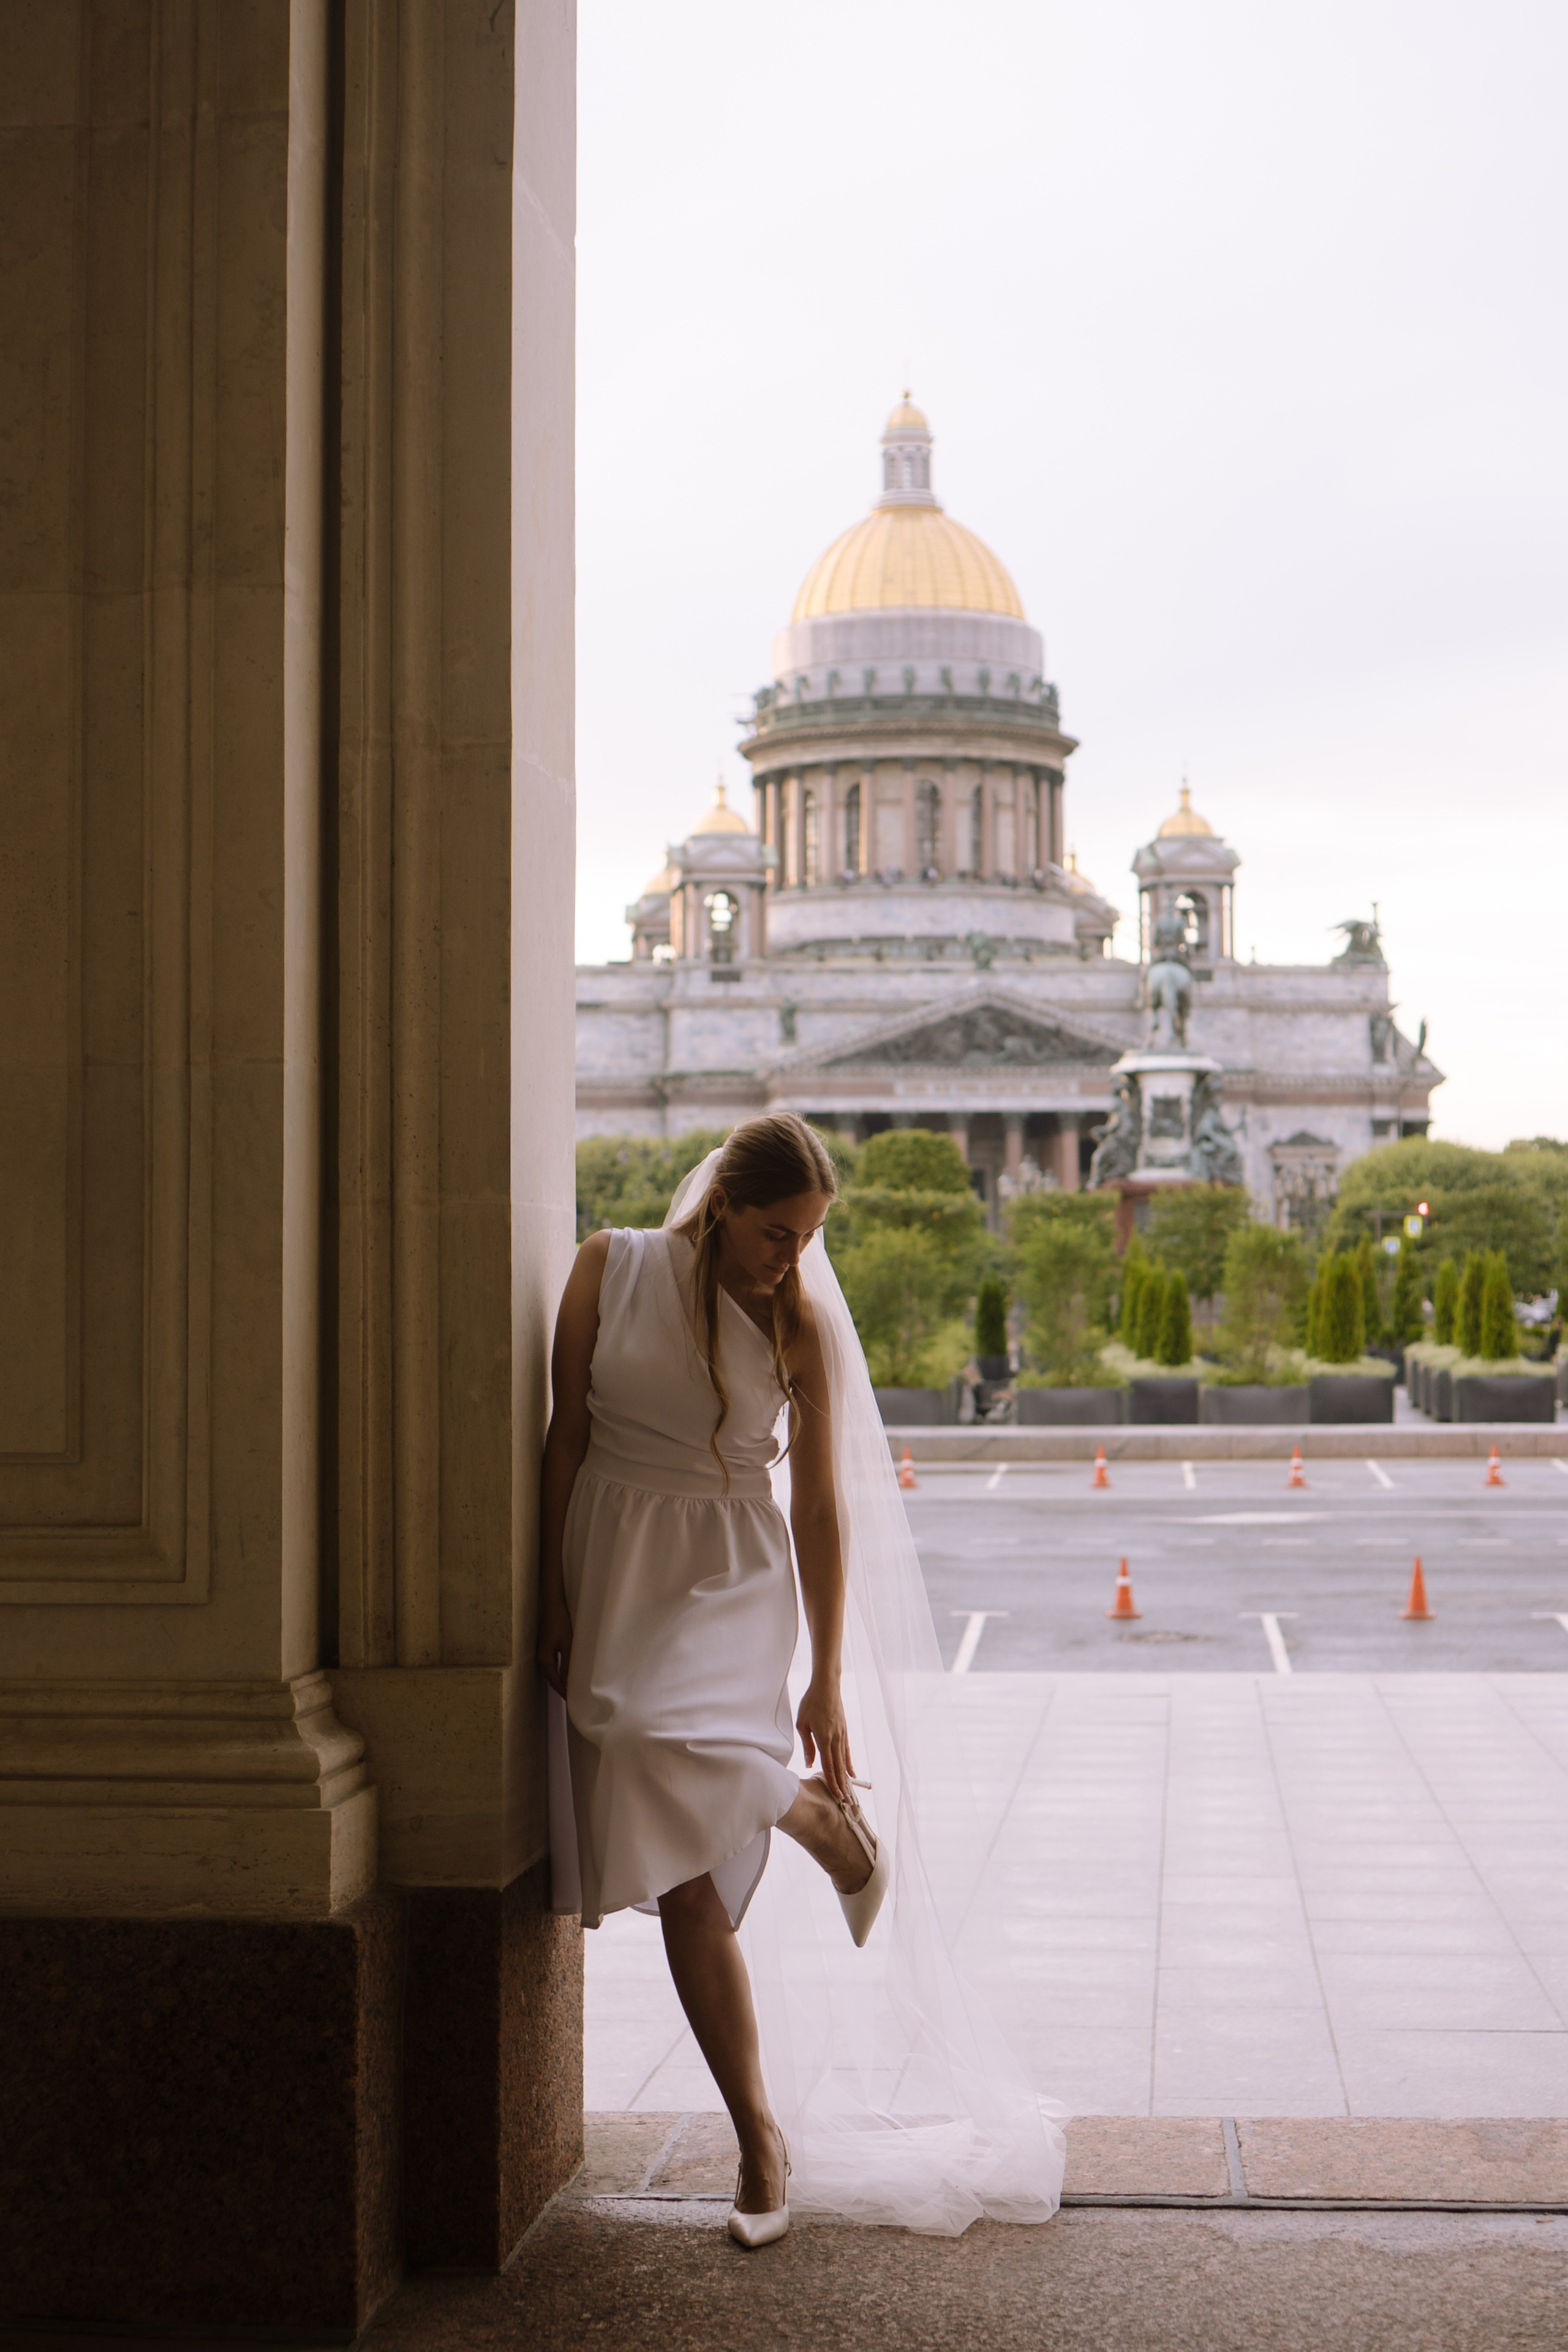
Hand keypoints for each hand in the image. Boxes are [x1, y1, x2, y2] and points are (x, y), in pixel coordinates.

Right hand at [537, 1598, 573, 1698]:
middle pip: (551, 1678)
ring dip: (559, 1680)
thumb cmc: (560, 1623)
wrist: (552, 1606)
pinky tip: (565, 1672)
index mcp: (545, 1659)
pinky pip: (551, 1664)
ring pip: (551, 1671)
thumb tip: (568, 1681)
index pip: (554, 1681)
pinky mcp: (545, 1647)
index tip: (570, 1701)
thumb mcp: (567, 1644)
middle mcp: (541, 1658)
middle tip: (571, 1697)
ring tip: (570, 1688)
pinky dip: (558, 1671)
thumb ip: (567, 1663)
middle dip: (560, 1688)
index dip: (562, 1691)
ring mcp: (542, 1652)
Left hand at [796, 1673, 853, 1801]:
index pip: (828, 1766)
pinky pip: (847, 1751)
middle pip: (838, 1767)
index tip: (836, 1796)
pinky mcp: (844, 1730)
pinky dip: (849, 1763)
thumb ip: (807, 1745)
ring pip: (844, 1760)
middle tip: (846, 1802)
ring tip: (849, 1792)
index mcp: (824, 1738)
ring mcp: (842, 1735)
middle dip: (842, 1785)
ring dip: (846, 1777)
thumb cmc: (811, 1702)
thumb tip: (810, 1764)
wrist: (827, 1685)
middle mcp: (836, 1739)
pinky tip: (851, 1772)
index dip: (832, 1782)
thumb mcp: (802, 1724)